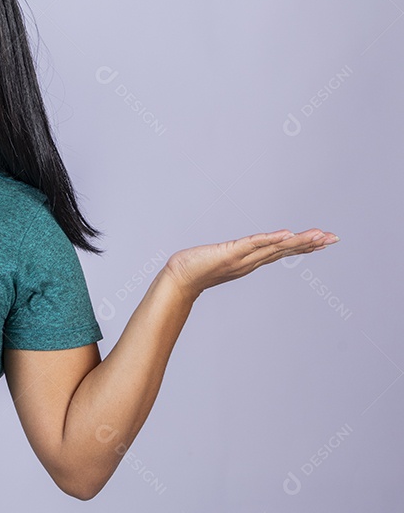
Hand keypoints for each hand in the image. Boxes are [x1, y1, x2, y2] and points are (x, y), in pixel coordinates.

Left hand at [163, 228, 338, 299]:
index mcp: (251, 261)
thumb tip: (238, 251)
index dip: (302, 246)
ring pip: (275, 248)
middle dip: (310, 244)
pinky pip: (253, 244)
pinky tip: (286, 234)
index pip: (281, 251)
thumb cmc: (195, 268)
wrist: (178, 279)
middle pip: (285, 250)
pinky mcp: (230, 253)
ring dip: (297, 241)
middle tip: (334, 238)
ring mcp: (242, 258)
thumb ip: (232, 256)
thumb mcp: (221, 259)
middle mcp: (250, 261)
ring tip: (319, 235)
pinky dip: (270, 239)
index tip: (323, 241)